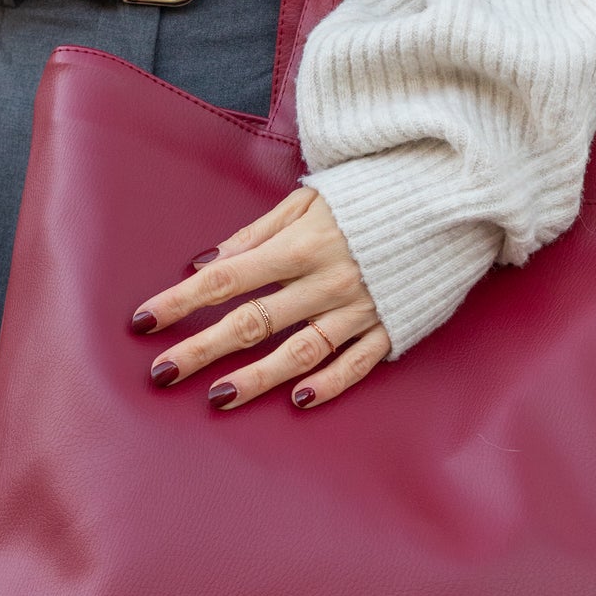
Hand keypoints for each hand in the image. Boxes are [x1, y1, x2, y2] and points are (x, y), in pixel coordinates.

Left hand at [130, 187, 388, 408]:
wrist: (451, 198)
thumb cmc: (373, 194)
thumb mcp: (311, 199)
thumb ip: (259, 233)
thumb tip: (208, 264)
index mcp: (302, 244)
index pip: (226, 279)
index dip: (181, 301)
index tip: (144, 321)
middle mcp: (327, 281)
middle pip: (254, 321)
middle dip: (203, 348)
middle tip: (161, 374)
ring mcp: (360, 308)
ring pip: (300, 351)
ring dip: (256, 378)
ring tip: (218, 399)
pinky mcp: (391, 326)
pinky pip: (356, 362)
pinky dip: (329, 383)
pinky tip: (299, 400)